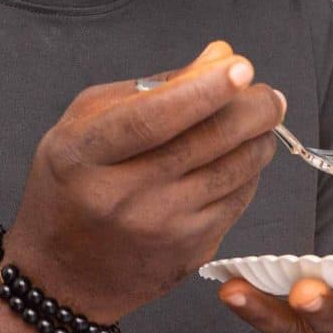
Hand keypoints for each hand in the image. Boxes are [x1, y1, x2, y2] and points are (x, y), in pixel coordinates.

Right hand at [4, 42, 283, 321]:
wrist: (64, 276)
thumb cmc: (72, 187)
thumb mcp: (84, 124)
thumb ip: (149, 88)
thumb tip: (219, 56)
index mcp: (83, 156)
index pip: (151, 119)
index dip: (202, 90)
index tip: (241, 67)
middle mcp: (121, 196)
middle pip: (206, 142)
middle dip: (252, 109)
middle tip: (267, 94)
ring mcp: (160, 228)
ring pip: (234, 170)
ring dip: (258, 138)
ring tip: (257, 122)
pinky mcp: (190, 251)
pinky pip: (238, 200)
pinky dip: (248, 172)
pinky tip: (239, 158)